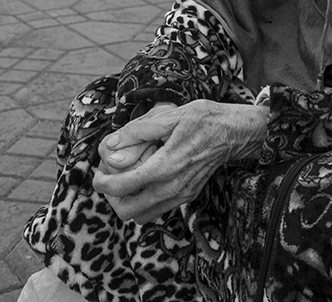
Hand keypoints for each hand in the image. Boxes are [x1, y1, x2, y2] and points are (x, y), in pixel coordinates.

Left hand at [92, 99, 267, 223]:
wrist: (234, 132)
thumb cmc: (203, 119)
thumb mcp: (170, 116)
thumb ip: (137, 132)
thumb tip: (110, 145)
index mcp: (166, 166)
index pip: (123, 187)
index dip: (102, 184)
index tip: (96, 175)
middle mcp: (173, 187)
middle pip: (128, 211)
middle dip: (112, 198)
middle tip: (109, 179)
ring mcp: (182, 195)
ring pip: (142, 216)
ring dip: (127, 203)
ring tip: (124, 180)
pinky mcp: (187, 196)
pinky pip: (157, 210)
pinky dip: (143, 202)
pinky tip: (143, 180)